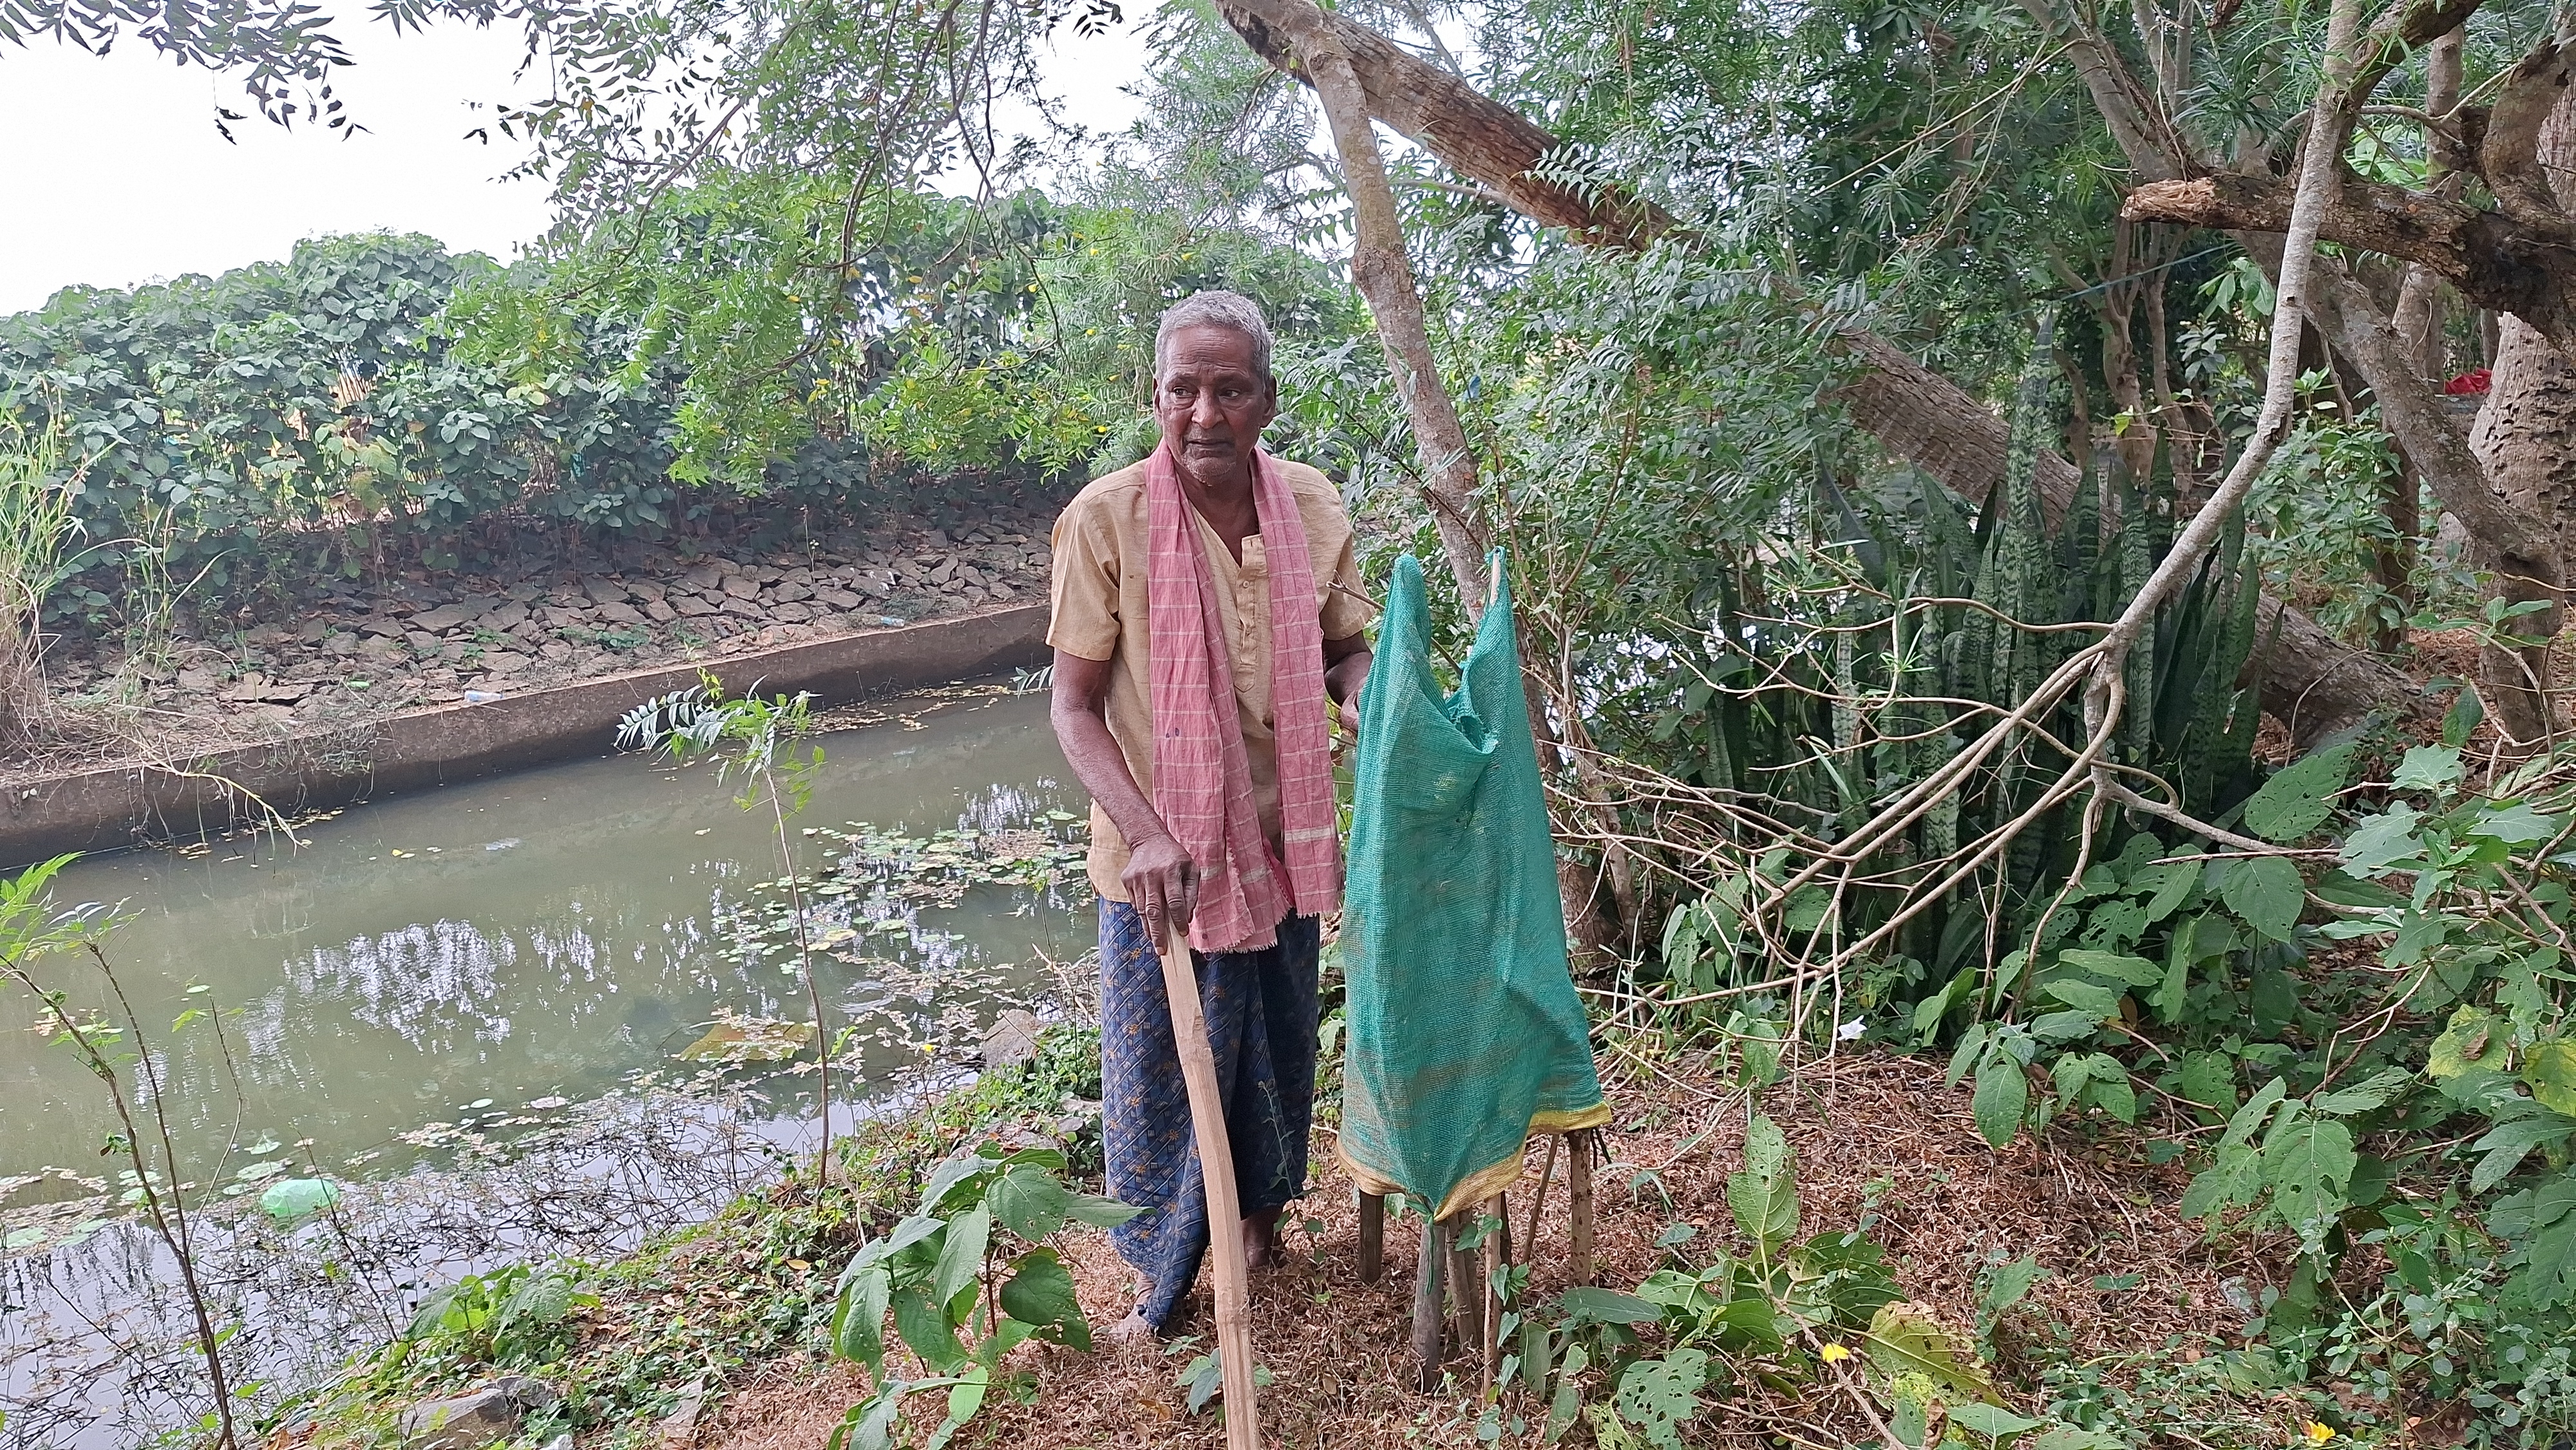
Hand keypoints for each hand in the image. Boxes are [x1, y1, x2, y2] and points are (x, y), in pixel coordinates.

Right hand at [1123, 831, 1198, 948]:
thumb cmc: (1174, 857)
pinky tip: (1150, 919)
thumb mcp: (1191, 869)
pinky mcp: (1126, 881)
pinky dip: (1144, 914)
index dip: (1179, 919)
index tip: (1183, 933)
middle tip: (1162, 951)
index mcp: (1172, 871)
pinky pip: (1136, 904)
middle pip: (1154, 910)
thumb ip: (1191, 893)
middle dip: (1158, 933)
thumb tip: (1187, 917)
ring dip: (1150, 928)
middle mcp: (1152, 875)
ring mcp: (1136, 879)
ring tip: (1157, 941)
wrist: (1148, 839)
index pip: (1175, 901)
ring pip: (1143, 910)